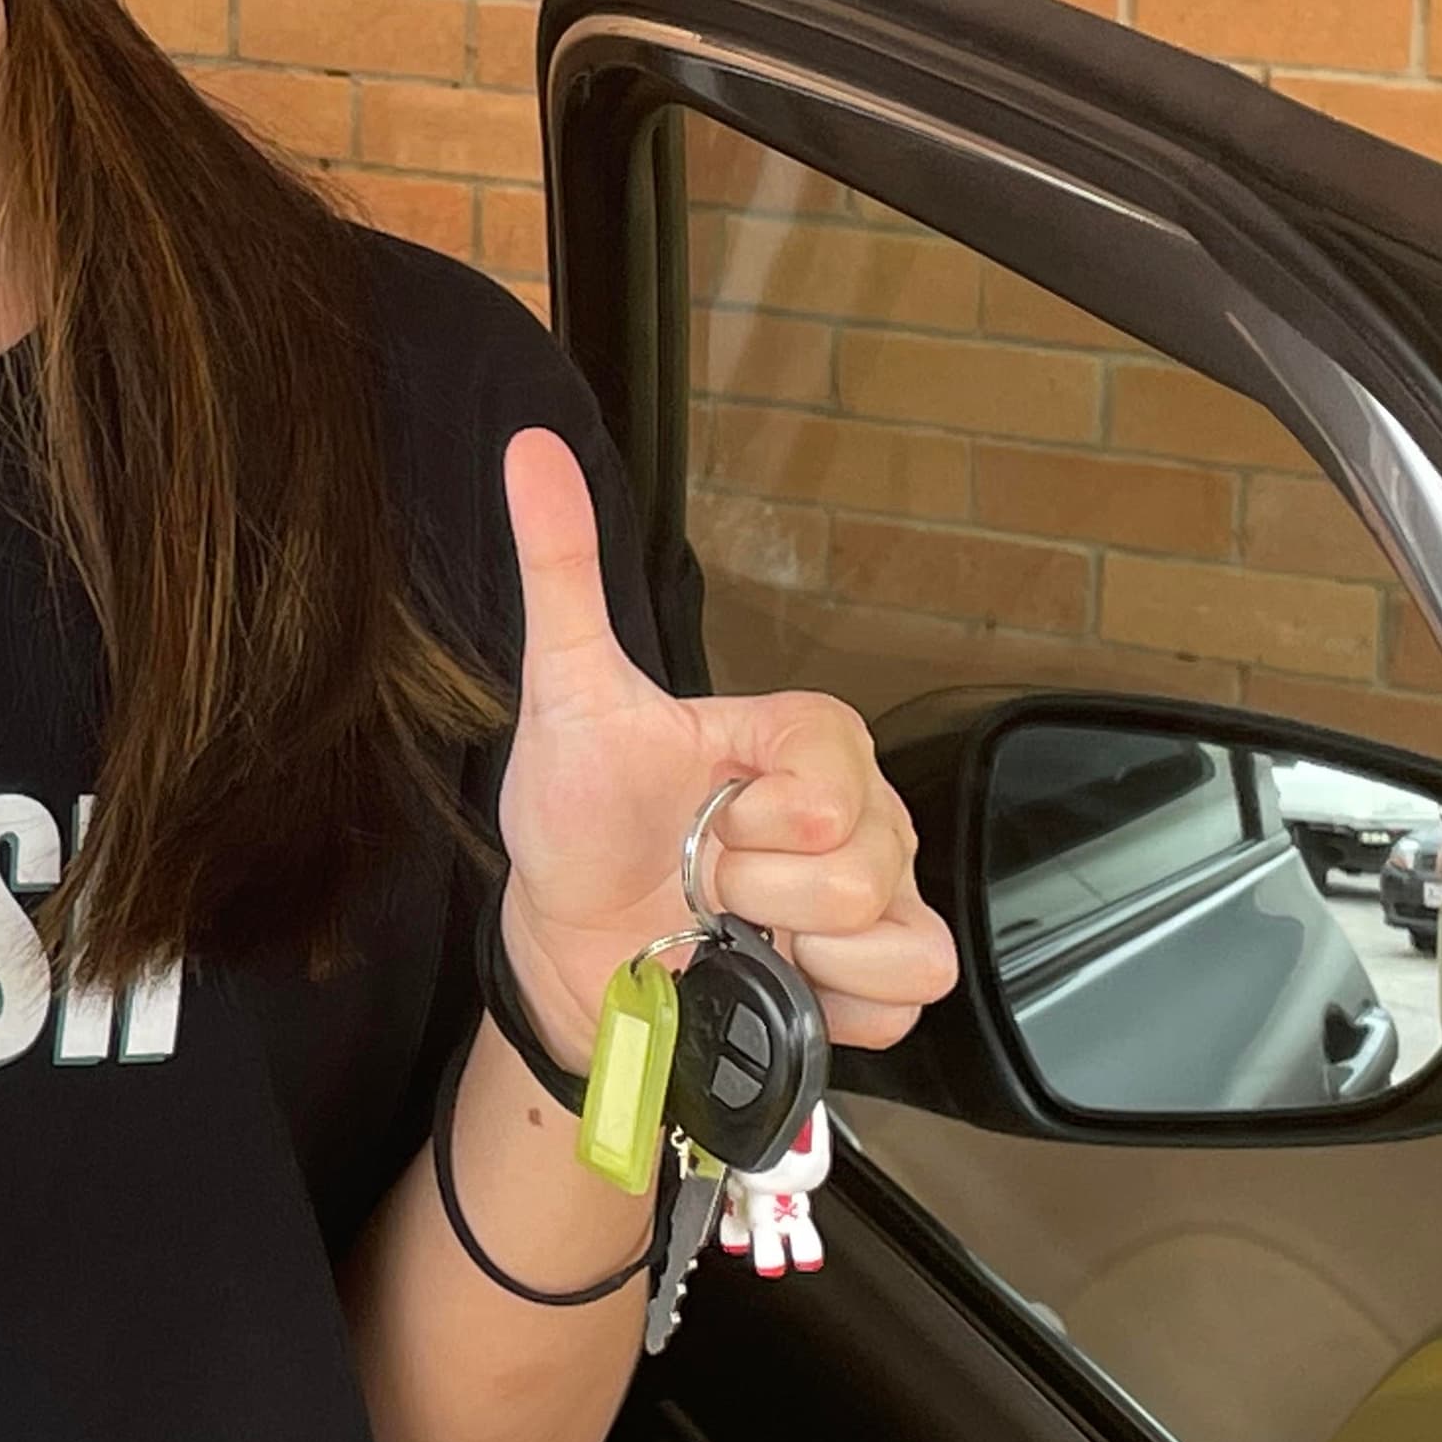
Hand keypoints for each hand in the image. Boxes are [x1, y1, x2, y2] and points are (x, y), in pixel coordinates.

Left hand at [490, 428, 956, 1071]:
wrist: (571, 945)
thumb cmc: (576, 819)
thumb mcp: (564, 692)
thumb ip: (561, 567)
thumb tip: (530, 450)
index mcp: (805, 739)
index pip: (828, 775)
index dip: (752, 813)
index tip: (700, 814)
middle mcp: (862, 810)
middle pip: (858, 856)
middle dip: (755, 881)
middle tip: (704, 873)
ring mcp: (880, 893)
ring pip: (888, 920)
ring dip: (788, 937)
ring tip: (736, 924)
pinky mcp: (884, 976)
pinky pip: (910, 983)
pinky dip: (836, 991)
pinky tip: (778, 971)